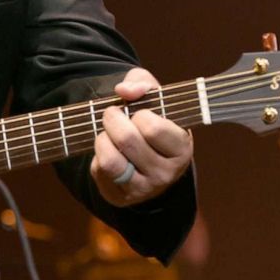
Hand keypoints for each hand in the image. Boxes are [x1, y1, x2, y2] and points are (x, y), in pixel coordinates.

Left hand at [90, 68, 192, 206]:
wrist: (143, 156)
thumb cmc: (152, 121)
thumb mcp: (154, 95)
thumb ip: (142, 83)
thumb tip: (124, 90)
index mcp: (181, 148)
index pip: (153, 128)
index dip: (139, 113)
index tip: (138, 112)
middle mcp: (166, 173)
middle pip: (127, 140)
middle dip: (113, 119)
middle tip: (113, 114)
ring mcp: (144, 188)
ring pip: (111, 160)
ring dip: (102, 139)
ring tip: (108, 133)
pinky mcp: (121, 197)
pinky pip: (100, 171)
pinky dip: (98, 155)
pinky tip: (108, 151)